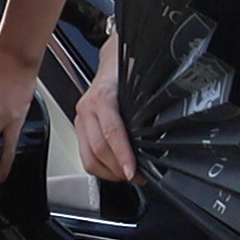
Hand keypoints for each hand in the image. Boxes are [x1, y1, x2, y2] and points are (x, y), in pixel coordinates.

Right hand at [74, 38, 133, 181]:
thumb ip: (146, 108)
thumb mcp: (141, 85)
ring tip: (128, 176)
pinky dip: (101, 168)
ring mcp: (80, 119)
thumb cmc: (127, 71)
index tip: (132, 172)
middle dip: (118, 169)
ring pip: (88, 157)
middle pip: (98, 150)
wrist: (111, 61)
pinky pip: (86, 155)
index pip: (111, 133)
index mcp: (102, 97)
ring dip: (109, 173)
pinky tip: (116, 169)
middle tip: (137, 177)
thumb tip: (160, 134)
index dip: (122, 156)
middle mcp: (86, 109)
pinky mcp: (79, 128)